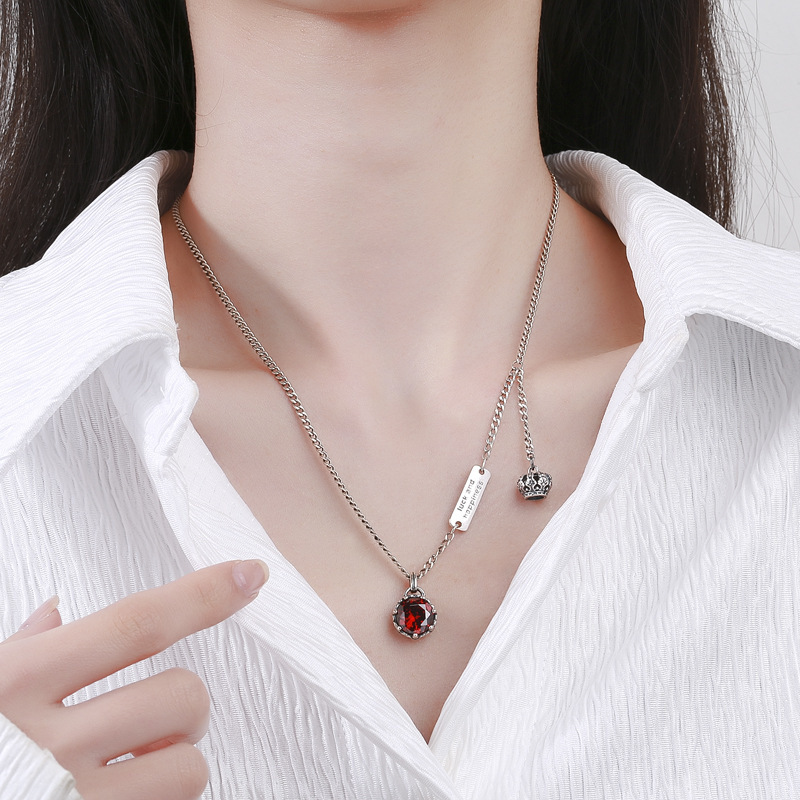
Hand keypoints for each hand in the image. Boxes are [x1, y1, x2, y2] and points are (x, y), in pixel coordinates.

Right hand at [0, 560, 267, 799]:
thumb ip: (25, 652)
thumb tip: (55, 612)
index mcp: (22, 683)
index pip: (136, 623)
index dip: (203, 595)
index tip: (250, 574)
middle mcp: (50, 740)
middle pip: (184, 696)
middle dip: (185, 707)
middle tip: (148, 724)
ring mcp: (74, 797)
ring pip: (190, 764)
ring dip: (174, 762)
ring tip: (132, 770)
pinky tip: (125, 798)